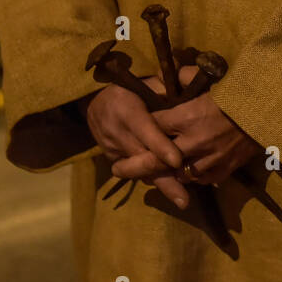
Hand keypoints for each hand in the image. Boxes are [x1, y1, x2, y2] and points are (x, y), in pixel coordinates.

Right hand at [82, 78, 189, 208]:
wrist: (93, 102)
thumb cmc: (127, 89)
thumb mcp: (143, 82)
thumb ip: (163, 88)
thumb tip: (187, 88)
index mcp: (128, 110)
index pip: (146, 131)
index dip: (161, 147)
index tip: (177, 161)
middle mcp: (118, 132)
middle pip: (143, 160)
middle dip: (165, 180)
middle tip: (184, 199)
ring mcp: (112, 149)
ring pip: (138, 171)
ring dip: (161, 184)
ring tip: (181, 199)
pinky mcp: (111, 159)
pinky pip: (133, 172)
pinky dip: (151, 178)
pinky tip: (170, 188)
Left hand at [138, 66, 261, 185]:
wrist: (269, 113)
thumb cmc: (236, 94)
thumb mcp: (207, 80)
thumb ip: (180, 77)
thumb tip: (156, 77)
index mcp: (188, 116)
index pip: (152, 127)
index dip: (139, 129)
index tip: (128, 132)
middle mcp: (194, 142)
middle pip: (155, 159)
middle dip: (133, 166)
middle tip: (116, 169)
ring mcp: (208, 159)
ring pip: (175, 174)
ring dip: (162, 174)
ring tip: (147, 175)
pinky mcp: (222, 171)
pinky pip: (198, 179)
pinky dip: (189, 176)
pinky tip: (181, 172)